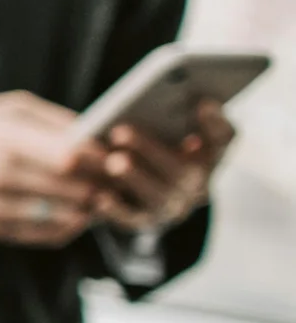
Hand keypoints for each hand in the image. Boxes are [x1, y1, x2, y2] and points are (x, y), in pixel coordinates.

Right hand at [0, 91, 104, 245]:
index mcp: (3, 139)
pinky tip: (76, 212)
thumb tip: (100, 138)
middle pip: (73, 189)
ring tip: (98, 194)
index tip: (116, 156)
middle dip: (103, 184)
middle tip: (117, 178)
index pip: (69, 157)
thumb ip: (56, 121)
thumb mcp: (9, 107)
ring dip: (90, 207)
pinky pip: (47, 235)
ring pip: (66, 216)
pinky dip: (71, 226)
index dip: (100, 159)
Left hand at [89, 99, 234, 231]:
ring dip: (133, 177)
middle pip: (180, 169)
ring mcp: (171, 206)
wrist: (149, 197)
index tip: (202, 101)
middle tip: (120, 132)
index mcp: (209, 156)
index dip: (214, 122)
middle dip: (149, 148)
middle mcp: (196, 185)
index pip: (223, 138)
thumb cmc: (161, 151)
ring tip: (112, 161)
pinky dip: (115, 208)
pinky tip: (100, 196)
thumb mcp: (174, 133)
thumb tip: (194, 100)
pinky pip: (130, 218)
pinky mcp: (143, 222)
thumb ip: (183, 118)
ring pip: (156, 195)